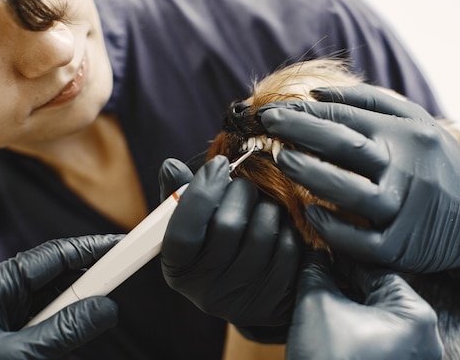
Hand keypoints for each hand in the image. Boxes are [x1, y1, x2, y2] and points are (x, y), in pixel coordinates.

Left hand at [0, 235, 120, 359]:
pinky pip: (39, 327)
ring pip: (50, 306)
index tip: (123, 246)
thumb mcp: (17, 356)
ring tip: (70, 343)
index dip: (92, 248)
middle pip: (54, 279)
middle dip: (83, 291)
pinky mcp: (2, 339)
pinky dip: (56, 338)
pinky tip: (58, 350)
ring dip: (69, 321)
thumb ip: (64, 331)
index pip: (53, 255)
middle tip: (110, 301)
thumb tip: (107, 309)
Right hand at [159, 156, 301, 342]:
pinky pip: (288, 246)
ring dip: (267, 206)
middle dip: (240, 192)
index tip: (219, 163)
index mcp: (178, 269)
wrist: (252, 288)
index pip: (183, 232)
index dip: (201, 192)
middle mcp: (207, 291)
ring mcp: (244, 298)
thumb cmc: (215, 242)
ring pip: (262, 232)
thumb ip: (180, 194)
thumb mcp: (192, 222)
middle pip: (227, 227)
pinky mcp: (278, 297)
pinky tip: (280, 222)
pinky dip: (287, 225)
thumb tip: (171, 166)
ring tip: (262, 203)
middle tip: (245, 183)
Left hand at [258, 84, 459, 303]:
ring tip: (282, 161)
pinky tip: (310, 213)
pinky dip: (334, 227)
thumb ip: (369, 102)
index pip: (347, 118)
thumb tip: (316, 94)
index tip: (272, 111)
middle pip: (346, 147)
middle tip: (266, 124)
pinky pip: (361, 240)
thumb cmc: (435, 164)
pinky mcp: (401, 245)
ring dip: (312, 175)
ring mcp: (404, 209)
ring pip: (351, 192)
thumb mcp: (415, 122)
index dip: (305, 113)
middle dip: (301, 132)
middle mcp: (407, 168)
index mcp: (406, 135)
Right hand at [287, 251, 441, 359]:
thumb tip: (314, 252)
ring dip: (349, 308)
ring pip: (377, 320)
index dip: (344, 260)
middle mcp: (426, 339)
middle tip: (318, 275)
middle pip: (379, 295)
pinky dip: (356, 331)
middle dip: (346, 286)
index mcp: (417, 316)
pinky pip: (379, 341)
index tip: (323, 252)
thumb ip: (316, 270)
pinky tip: (331, 327)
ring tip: (322, 299)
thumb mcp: (317, 304)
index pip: (376, 271)